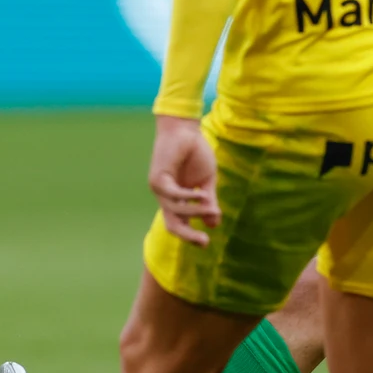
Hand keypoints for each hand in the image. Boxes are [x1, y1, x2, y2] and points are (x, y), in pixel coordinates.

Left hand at [149, 115, 218, 244]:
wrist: (185, 130)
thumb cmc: (195, 153)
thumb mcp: (207, 181)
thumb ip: (208, 201)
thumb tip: (215, 224)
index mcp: (177, 199)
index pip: (180, 224)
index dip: (191, 235)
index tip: (206, 242)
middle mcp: (165, 197)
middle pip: (172, 225)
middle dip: (188, 236)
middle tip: (205, 243)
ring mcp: (159, 189)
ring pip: (175, 210)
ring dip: (195, 212)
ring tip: (212, 208)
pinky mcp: (158, 178)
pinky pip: (173, 194)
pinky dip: (188, 197)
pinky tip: (202, 195)